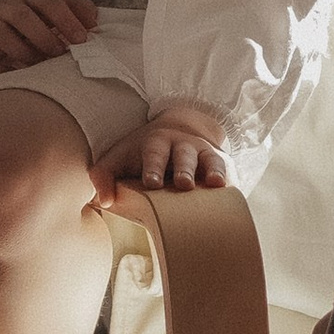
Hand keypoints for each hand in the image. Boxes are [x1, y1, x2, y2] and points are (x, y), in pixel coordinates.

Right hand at [0, 0, 100, 74]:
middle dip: (44, 36)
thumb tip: (95, 20)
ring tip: (41, 66)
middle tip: (60, 54)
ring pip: (0, 35)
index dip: (66, 19)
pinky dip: (1, 71)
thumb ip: (76, 9)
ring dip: (23, 52)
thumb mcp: (52, 8)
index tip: (82, 39)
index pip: (48, 1)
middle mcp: (6, 9)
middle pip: (22, 15)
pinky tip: (19, 77)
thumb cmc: (30, 18)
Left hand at [93, 111, 229, 195]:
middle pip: (183, 155)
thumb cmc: (141, 156)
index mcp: (155, 144)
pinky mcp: (220, 162)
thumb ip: (103, 177)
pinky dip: (229, 177)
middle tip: (182, 184)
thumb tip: (103, 201)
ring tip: (213, 183)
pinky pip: (227, 168)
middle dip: (183, 169)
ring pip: (208, 159)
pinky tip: (230, 188)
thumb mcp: (119, 159)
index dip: (153, 167)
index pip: (153, 154)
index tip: (152, 182)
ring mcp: (203, 152)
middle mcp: (181, 145)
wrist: (177, 132)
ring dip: (211, 169)